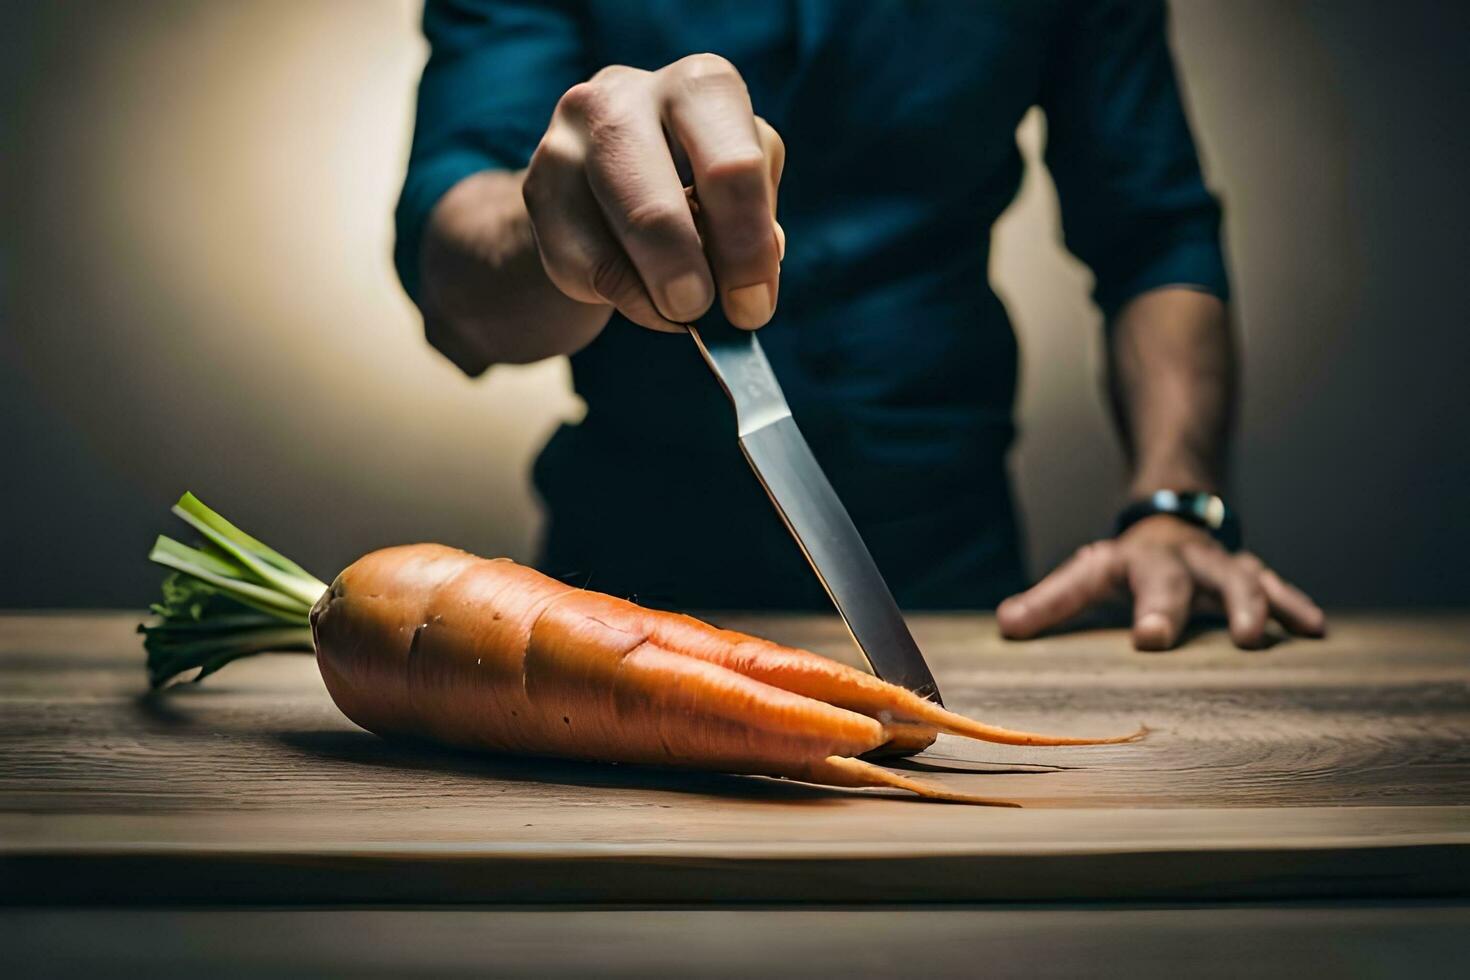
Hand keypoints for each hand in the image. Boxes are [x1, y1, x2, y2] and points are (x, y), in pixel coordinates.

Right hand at [523, 54, 784, 332]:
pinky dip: (621, 295)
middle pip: (659, 202)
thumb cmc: (693, 185)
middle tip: (698, 311)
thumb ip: (752, 227)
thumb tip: (750, 280)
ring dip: (652, 290)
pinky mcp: (539, 188)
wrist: (606, 183)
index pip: (735, 167)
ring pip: (613, 233)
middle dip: (684, 270)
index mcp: (701, 87)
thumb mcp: (736, 191)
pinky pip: (583, 263)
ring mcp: (570, 139)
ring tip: (675, 314)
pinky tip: (639, 296)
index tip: (753, 307)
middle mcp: (628, 97)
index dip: (748, 247)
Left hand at [996, 515, 1326, 650]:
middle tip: (1186, 636)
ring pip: (1237, 579)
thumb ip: (1050, 603)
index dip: (1133, 610)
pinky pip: (1275, 588)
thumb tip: (1005, 627)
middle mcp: (1177, 561)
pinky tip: (1318, 630)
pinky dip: (1294, 606)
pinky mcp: (1250, 577)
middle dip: (1185, 607)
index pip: (1121, 585)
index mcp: (1130, 564)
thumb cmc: (1127, 564)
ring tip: (1259, 638)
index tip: (1148, 640)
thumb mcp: (1087, 575)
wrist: (1177, 514)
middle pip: (1179, 580)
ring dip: (1252, 606)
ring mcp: (1217, 567)